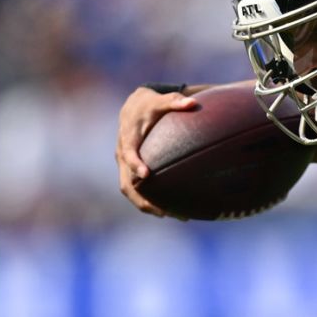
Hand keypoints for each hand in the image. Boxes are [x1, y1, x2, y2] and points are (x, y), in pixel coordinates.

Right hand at [115, 85, 198, 215]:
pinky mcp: (129, 170)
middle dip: (143, 199)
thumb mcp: (160, 101)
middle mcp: (122, 154)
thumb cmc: (150, 105)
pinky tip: (172, 209)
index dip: (135, 163)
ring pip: (130, 191)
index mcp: (128, 138)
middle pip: (127, 184)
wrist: (132, 108)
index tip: (146, 174)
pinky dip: (149, 201)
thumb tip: (193, 102)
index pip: (128, 153)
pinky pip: (136, 190)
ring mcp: (124, 165)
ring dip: (147, 205)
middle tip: (164, 211)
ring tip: (173, 216)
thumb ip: (175, 101)